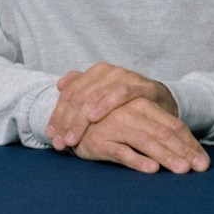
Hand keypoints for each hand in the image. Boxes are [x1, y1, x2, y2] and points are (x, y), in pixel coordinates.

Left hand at [47, 63, 178, 150]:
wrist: (162, 100)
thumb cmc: (128, 102)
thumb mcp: (104, 94)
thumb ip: (82, 88)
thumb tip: (60, 86)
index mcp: (96, 72)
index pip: (70, 93)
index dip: (58, 114)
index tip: (51, 135)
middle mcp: (108, 72)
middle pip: (79, 96)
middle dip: (66, 121)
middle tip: (60, 142)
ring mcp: (125, 77)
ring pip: (95, 96)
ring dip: (80, 119)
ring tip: (71, 138)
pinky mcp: (142, 86)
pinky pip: (120, 94)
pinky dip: (105, 105)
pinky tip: (93, 118)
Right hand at [68, 95, 209, 174]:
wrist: (70, 118)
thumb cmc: (108, 121)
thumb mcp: (135, 118)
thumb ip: (158, 128)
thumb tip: (189, 150)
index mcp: (141, 104)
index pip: (172, 125)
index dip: (189, 143)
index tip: (204, 162)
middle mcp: (130, 113)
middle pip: (162, 133)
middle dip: (183, 152)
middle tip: (200, 168)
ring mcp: (114, 126)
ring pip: (145, 141)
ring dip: (165, 156)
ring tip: (182, 170)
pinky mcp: (99, 141)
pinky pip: (120, 151)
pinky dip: (137, 160)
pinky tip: (152, 169)